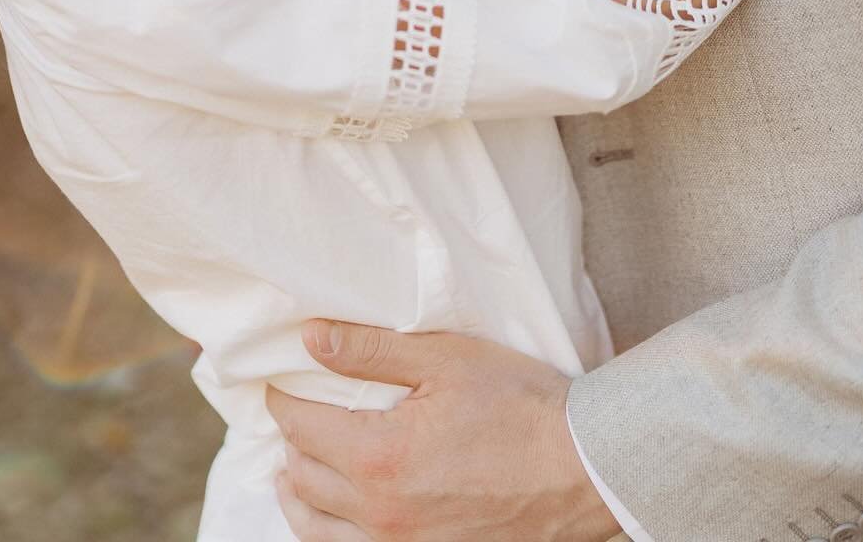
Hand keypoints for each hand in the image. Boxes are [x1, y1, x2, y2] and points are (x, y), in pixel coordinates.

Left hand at [266, 319, 621, 540]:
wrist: (582, 470)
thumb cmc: (519, 406)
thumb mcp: (444, 359)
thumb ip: (370, 350)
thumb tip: (311, 339)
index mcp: (379, 458)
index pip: (299, 426)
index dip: (282, 398)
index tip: (281, 378)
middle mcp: (381, 514)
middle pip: (302, 478)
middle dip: (290, 441)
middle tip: (293, 413)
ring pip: (317, 531)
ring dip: (299, 495)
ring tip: (293, 469)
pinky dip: (331, 532)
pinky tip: (337, 514)